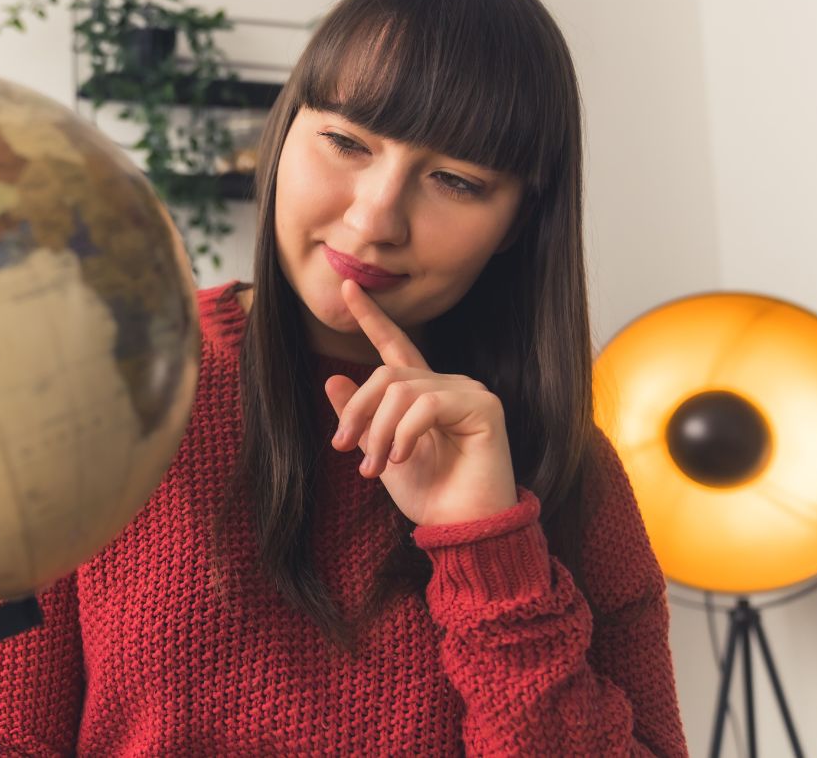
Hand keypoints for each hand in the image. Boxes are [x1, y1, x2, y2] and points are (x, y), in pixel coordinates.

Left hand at [325, 279, 517, 526]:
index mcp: (422, 393)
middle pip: (386, 374)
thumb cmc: (428, 495)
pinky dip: (405, 432)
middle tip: (345, 451)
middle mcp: (447, 384)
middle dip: (358, 412)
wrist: (460, 527)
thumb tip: (332, 379)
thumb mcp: (379, 453)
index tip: (347, 288)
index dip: (371, 317)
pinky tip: (403, 457)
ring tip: (376, 467)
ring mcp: (469, 392)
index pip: (394, 346)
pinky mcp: (484, 407)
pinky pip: (427, 404)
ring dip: (379, 432)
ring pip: (402, 390)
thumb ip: (359, 417)